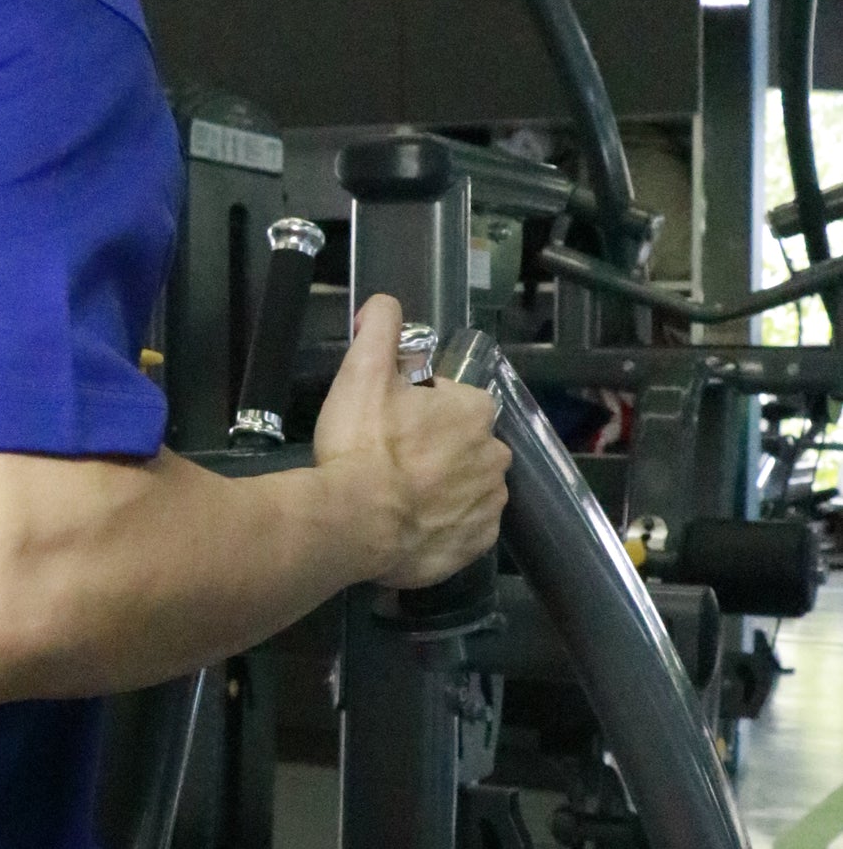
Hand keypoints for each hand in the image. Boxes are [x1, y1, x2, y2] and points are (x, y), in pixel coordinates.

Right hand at [312, 294, 509, 587]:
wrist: (353, 523)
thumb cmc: (362, 443)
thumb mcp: (362, 371)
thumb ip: (381, 328)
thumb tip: (384, 303)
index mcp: (475, 411)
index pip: (458, 401)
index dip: (425, 410)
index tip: (393, 424)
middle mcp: (495, 456)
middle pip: (466, 446)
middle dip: (438, 451)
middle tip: (392, 462)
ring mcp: (489, 505)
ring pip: (468, 488)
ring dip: (444, 490)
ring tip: (399, 497)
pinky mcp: (477, 545)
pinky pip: (465, 529)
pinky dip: (444, 526)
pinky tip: (412, 525)